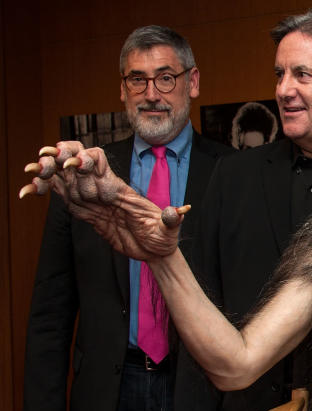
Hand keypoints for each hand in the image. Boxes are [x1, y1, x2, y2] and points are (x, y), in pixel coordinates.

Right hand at [20, 142, 186, 261]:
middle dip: (59, 160)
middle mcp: (104, 191)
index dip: (84, 158)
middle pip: (76, 165)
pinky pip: (65, 199)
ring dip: (48, 175)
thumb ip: (171, 219)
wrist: (157, 252)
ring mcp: (95, 202)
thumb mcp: (169, 229)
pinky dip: (48, 192)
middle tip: (42, 165)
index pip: (98, 162)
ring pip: (66, 181)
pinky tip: (30, 191)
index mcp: (120, 189)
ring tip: (30, 174)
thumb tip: (181, 211)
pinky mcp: (88, 215)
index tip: (72, 166)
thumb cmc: (164, 238)